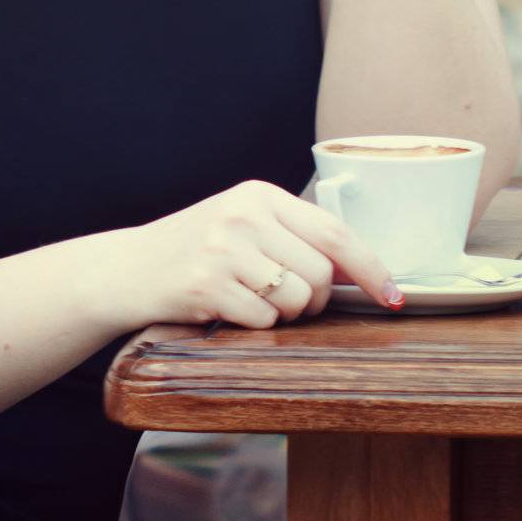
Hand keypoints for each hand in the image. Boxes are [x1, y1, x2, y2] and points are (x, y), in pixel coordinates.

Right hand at [106, 179, 404, 330]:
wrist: (127, 268)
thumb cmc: (195, 250)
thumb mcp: (243, 226)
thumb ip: (293, 237)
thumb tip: (359, 272)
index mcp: (259, 194)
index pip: (334, 231)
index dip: (371, 268)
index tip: (394, 296)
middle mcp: (244, 215)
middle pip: (320, 275)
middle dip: (315, 302)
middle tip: (290, 304)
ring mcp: (224, 249)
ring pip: (295, 301)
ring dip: (284, 316)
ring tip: (252, 301)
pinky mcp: (207, 285)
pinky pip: (262, 321)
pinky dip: (254, 326)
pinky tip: (228, 309)